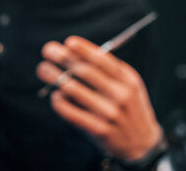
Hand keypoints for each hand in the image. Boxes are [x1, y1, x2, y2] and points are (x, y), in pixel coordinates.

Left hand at [36, 36, 162, 161]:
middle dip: (63, 58)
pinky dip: (60, 103)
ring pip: (75, 90)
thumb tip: (73, 52)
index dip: (85, 49)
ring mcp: (110, 114)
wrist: (142, 144)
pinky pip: (73, 114)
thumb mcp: (128, 85)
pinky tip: (54, 96)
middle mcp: (121, 95)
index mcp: (127, 80)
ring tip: (43, 69)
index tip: (69, 42)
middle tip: (47, 50)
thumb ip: (107, 70)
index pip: (104, 60)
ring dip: (55, 77)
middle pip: (86, 72)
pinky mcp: (100, 131)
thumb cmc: (127, 106)